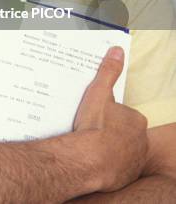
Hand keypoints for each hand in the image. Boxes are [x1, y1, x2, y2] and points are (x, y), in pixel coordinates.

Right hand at [74, 46, 147, 192]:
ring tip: (91, 145)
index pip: (125, 114)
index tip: (97, 117)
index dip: (109, 114)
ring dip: (110, 148)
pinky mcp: (126, 176)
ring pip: (122, 150)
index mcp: (136, 120)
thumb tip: (117, 51)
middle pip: (125, 133)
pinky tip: (94, 160)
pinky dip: (108, 165)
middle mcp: (141, 141)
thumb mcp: (98, 92)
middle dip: (111, 131)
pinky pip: (118, 168)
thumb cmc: (94, 127)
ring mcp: (134, 160)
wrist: (88, 160)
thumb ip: (109, 71)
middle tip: (92, 130)